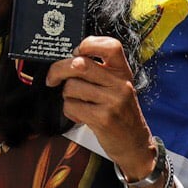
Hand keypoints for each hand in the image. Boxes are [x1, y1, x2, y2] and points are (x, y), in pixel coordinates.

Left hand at [46, 36, 153, 171]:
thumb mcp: (119, 87)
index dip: (88, 43)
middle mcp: (120, 83)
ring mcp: (113, 101)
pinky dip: (69, 110)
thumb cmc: (121, 113)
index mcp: (123, 72)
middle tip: (53, 78)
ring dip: (66, 95)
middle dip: (58, 70)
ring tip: (77, 102)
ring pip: (71, 86)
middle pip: (80, 64)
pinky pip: (71, 106)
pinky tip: (80, 115)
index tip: (76, 52)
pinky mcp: (103, 118)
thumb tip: (69, 59)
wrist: (135, 144)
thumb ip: (100, 72)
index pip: (110, 46)